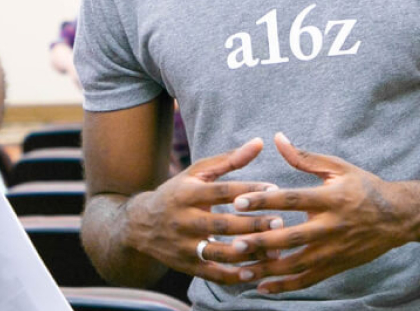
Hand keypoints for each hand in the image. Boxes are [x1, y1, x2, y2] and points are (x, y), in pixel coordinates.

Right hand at [122, 139, 283, 283]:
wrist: (140, 224)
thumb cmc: (177, 193)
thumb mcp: (196, 173)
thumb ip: (229, 160)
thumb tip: (259, 143)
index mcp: (187, 193)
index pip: (220, 191)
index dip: (247, 190)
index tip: (273, 190)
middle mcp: (183, 219)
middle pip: (222, 224)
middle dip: (252, 224)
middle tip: (279, 222)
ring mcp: (184, 245)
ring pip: (218, 251)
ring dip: (247, 253)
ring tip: (274, 250)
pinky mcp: (186, 265)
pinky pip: (211, 273)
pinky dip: (232, 276)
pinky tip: (253, 273)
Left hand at [228, 132, 419, 293]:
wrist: (399, 217)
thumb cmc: (364, 188)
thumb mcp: (338, 168)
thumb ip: (304, 157)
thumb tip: (277, 138)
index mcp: (329, 199)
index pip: (291, 200)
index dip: (264, 200)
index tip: (238, 201)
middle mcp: (331, 227)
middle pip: (291, 237)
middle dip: (261, 241)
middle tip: (233, 242)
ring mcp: (334, 250)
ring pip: (296, 264)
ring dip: (268, 268)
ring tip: (241, 269)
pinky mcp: (336, 266)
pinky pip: (308, 279)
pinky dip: (285, 286)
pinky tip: (262, 286)